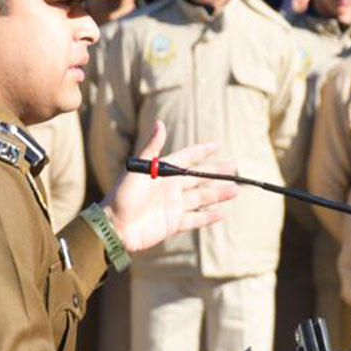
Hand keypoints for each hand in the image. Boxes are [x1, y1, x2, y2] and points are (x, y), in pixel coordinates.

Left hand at [101, 121, 237, 253]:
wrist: (115, 227)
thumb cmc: (123, 196)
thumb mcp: (137, 169)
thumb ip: (152, 148)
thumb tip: (160, 123)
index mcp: (162, 172)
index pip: (186, 158)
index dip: (201, 151)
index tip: (216, 145)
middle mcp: (170, 188)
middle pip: (198, 178)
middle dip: (216, 173)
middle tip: (234, 168)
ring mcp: (172, 206)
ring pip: (201, 198)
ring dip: (218, 194)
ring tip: (235, 190)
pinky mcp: (173, 223)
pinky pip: (195, 219)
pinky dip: (208, 217)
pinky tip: (221, 214)